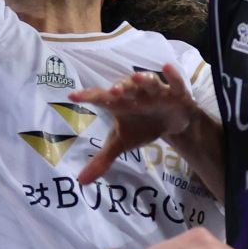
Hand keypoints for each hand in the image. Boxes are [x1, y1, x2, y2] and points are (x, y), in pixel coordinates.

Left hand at [69, 63, 197, 185]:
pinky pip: (174, 82)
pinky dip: (172, 76)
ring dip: (143, 79)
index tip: (72, 97)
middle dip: (121, 88)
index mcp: (119, 103)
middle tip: (114, 91)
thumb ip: (102, 160)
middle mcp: (135, 94)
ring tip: (137, 77)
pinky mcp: (175, 93)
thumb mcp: (122, 143)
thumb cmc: (141, 126)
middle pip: (126, 87)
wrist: (170, 122)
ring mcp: (155, 91)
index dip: (87, 97)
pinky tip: (167, 67)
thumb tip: (81, 181)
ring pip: (148, 82)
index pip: (100, 98)